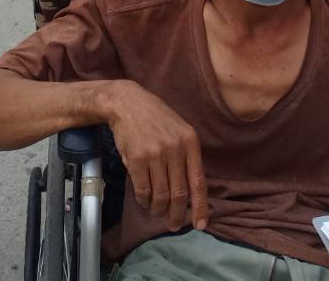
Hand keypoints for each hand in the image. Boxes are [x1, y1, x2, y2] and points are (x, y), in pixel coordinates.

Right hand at [105, 81, 208, 231]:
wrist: (128, 103)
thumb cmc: (156, 118)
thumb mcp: (180, 131)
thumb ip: (187, 157)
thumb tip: (192, 191)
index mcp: (191, 142)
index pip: (199, 182)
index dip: (200, 207)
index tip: (200, 224)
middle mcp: (175, 149)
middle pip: (179, 193)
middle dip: (177, 215)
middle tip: (173, 225)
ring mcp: (155, 154)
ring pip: (161, 195)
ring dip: (159, 209)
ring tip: (157, 212)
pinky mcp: (136, 159)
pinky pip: (143, 190)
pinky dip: (145, 201)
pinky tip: (145, 201)